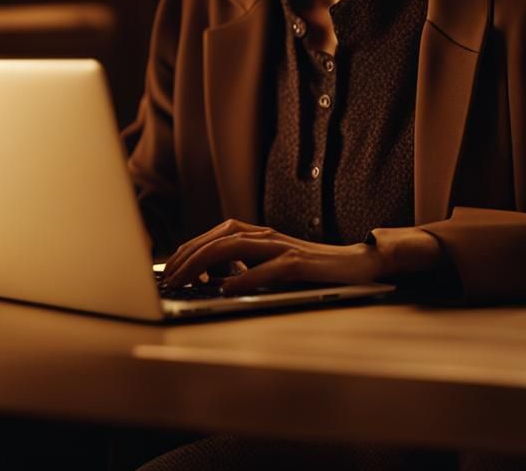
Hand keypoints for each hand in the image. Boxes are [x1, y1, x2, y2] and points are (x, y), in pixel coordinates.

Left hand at [159, 219, 385, 295]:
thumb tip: (213, 280)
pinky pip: (269, 268)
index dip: (188, 251)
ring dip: (205, 263)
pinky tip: (226, 289)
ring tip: (185, 281)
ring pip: (236, 247)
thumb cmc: (314, 269)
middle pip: (219, 239)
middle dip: (188, 257)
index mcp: (260, 235)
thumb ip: (247, 268)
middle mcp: (267, 236)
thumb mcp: (273, 267)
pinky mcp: (300, 262)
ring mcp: (283, 247)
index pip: (215, 237)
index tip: (168, 271)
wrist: (357, 264)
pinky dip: (246, 277)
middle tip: (168, 280)